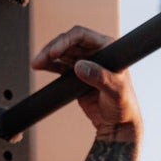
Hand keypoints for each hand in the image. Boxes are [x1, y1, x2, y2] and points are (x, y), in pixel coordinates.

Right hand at [32, 25, 142, 141]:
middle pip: (67, 42)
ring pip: (61, 53)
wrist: (117, 124)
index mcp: (108, 48)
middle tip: (40, 59)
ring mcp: (84, 62)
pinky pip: (59, 65)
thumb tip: (79, 66)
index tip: (54, 52)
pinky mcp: (76, 75)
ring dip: (47, 56)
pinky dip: (49, 65)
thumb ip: (100, 77)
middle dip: (52, 49)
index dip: (65, 41)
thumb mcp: (116, 91)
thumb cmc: (124, 107)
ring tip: (36, 63)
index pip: (82, 36)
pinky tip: (39, 66)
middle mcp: (95, 52)